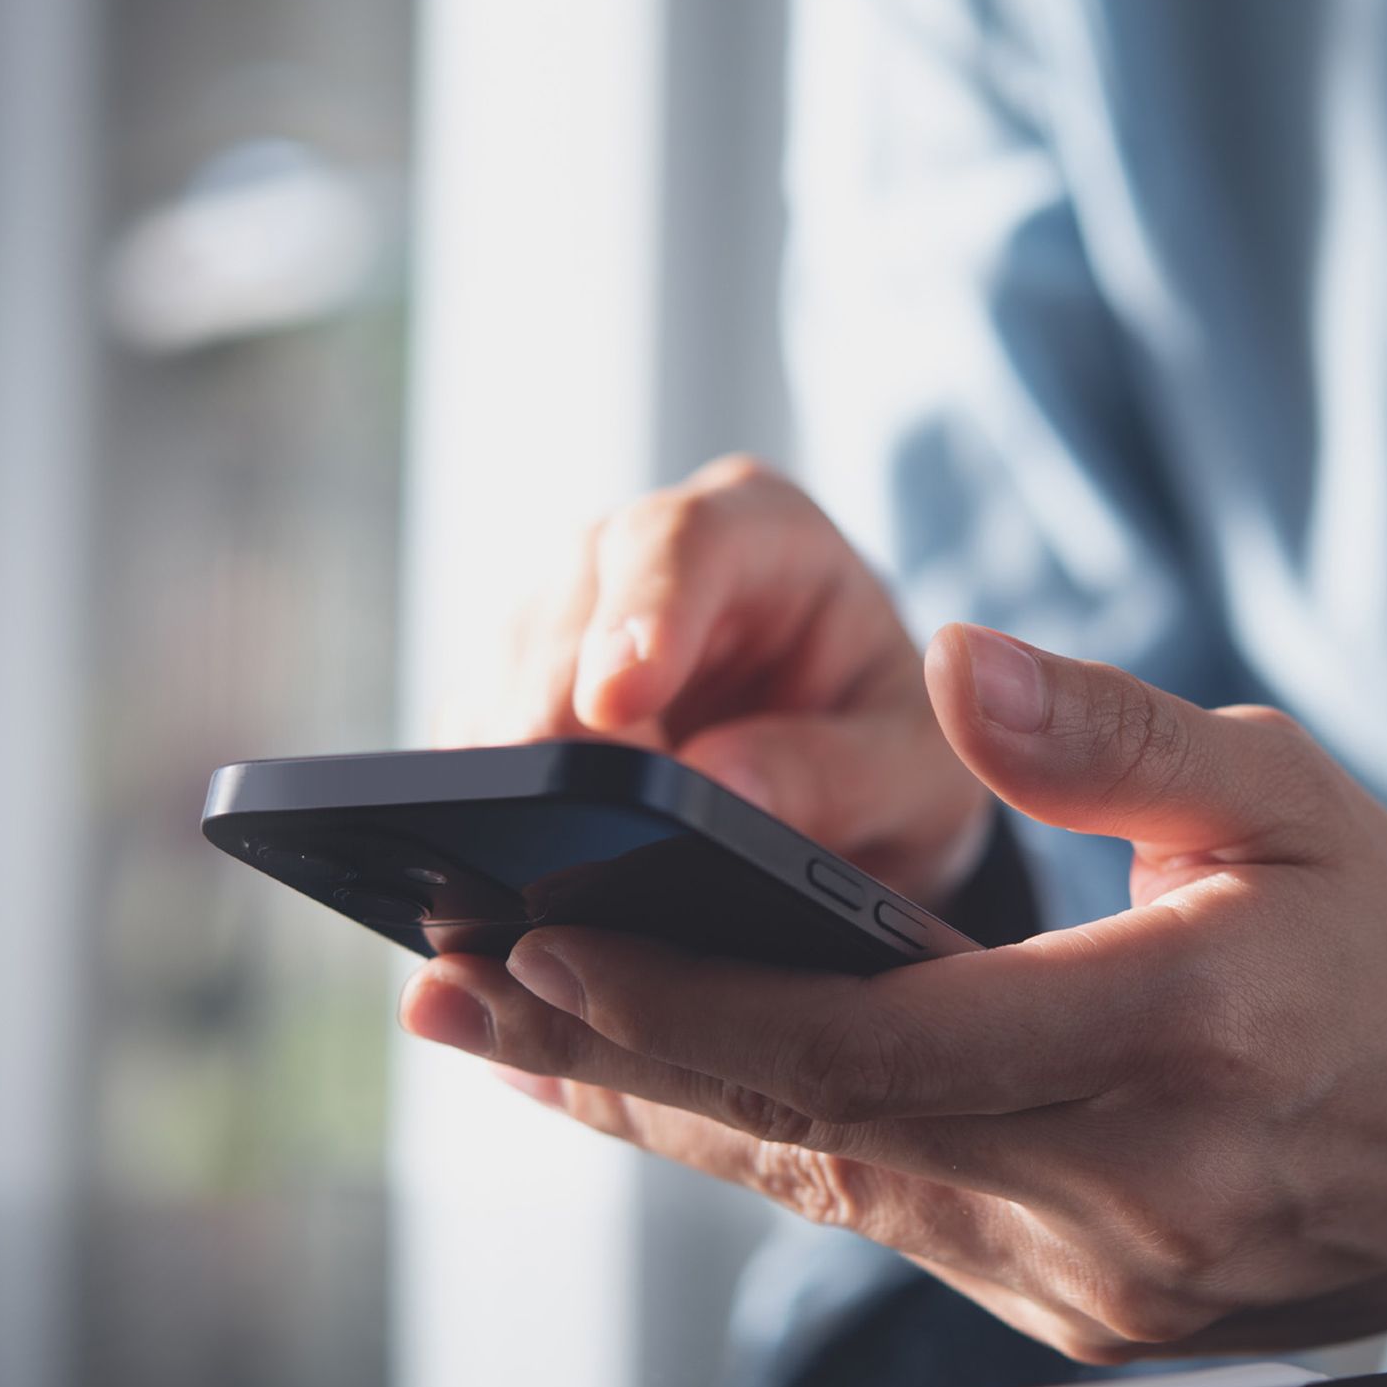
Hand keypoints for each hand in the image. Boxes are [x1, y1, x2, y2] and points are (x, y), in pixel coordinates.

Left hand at [404, 623, 1386, 1360]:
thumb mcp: (1291, 795)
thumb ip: (1114, 732)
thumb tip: (957, 664)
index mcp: (1173, 1039)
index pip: (876, 1040)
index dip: (693, 1001)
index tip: (543, 944)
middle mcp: (1115, 1184)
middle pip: (805, 1124)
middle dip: (607, 1052)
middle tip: (445, 988)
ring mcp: (1084, 1270)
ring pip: (811, 1179)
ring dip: (641, 1101)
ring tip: (486, 1029)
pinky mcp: (1064, 1302)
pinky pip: (861, 1210)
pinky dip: (735, 1140)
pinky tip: (629, 1083)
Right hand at [437, 456, 989, 903]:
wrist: (851, 804)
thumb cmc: (892, 761)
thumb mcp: (915, 774)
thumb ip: (839, 773)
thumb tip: (718, 781)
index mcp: (763, 534)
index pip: (684, 540)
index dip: (641, 613)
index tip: (614, 703)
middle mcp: (644, 557)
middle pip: (567, 602)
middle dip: (554, 709)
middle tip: (553, 810)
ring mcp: (566, 622)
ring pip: (503, 668)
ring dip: (514, 759)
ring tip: (541, 851)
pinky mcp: (514, 696)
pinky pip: (471, 736)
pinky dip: (484, 793)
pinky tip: (509, 853)